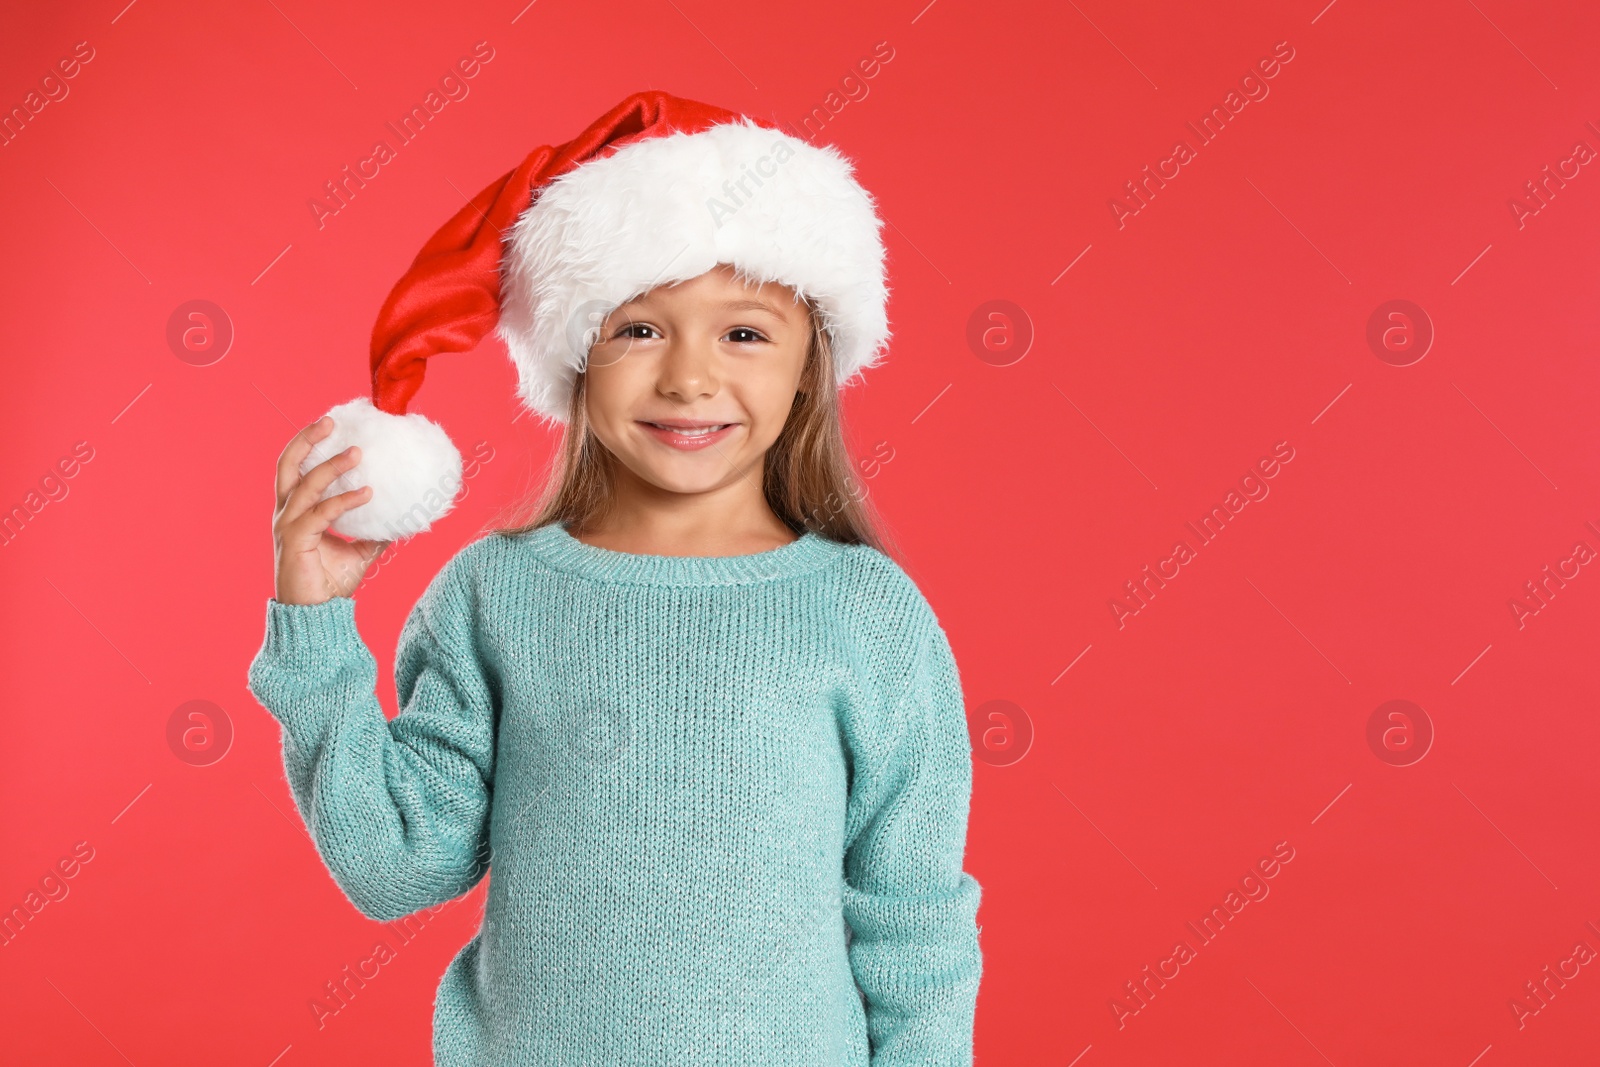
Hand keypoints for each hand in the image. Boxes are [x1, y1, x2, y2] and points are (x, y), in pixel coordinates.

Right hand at [271, 415, 390, 604]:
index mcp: (295, 512)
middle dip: (306, 439)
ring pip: (306, 484)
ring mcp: (288, 526)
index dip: (309, 445)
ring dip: (332, 465)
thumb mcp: (359, 551)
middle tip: (330, 420)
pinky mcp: (295, 540)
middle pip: (288, 465)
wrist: (316, 615)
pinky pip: (322, 513)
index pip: (297, 469)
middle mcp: (286, 514)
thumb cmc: (329, 584)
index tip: (332, 425)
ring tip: (358, 453)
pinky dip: (345, 500)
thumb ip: (373, 531)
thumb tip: (400, 517)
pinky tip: (368, 493)